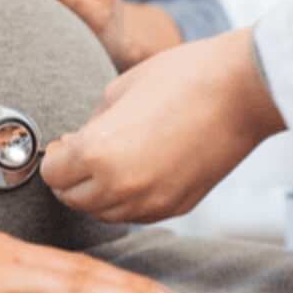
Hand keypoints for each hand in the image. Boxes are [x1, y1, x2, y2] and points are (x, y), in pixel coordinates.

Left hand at [40, 28, 285, 223]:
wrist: (240, 90)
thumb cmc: (180, 78)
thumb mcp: (115, 92)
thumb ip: (89, 127)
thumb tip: (75, 145)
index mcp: (98, 152)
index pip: (53, 174)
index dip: (54, 159)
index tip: (63, 146)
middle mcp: (120, 186)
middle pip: (73, 200)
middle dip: (69, 179)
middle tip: (78, 154)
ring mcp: (151, 201)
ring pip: (103, 214)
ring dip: (96, 193)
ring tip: (107, 162)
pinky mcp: (177, 206)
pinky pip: (136, 214)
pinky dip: (126, 200)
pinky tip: (134, 172)